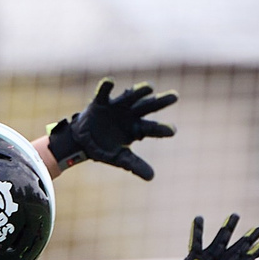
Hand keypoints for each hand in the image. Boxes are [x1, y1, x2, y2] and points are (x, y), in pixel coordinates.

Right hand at [46, 80, 178, 180]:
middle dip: (160, 102)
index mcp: (137, 128)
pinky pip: (104, 93)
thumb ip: (135, 166)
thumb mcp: (120, 159)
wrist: (83, 141)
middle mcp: (130, 114)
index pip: (152, 128)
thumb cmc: (105, 148)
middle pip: (148, 107)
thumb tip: (152, 177)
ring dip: (139, 91)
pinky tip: (110, 82)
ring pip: (130, 97)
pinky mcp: (101, 102)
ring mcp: (117, 106)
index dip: (162, 129)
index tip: (173, 131)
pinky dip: (106, 87)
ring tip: (150, 87)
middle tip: (175, 97)